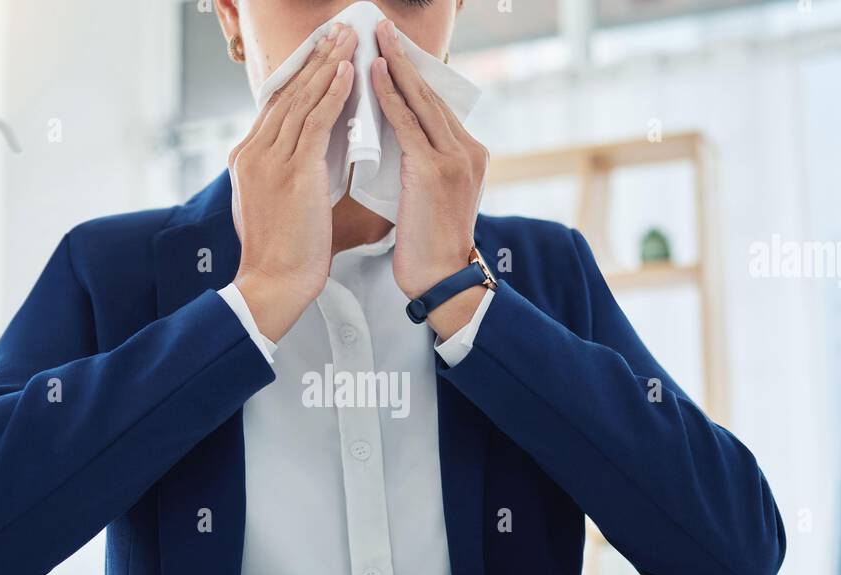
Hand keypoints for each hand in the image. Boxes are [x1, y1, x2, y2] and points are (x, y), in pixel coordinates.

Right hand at [229, 24, 355, 342]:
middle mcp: (253, 152)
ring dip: (328, 66)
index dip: (300, 76)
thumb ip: (285, 175)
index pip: (275, 105)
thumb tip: (310, 158)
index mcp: (247, 158)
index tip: (320, 53)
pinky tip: (348, 74)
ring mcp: (270, 160)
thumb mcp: (275, 204)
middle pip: (287, 93)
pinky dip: (333, 95)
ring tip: (347, 39)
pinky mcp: (293, 172)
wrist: (273, 283)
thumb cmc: (281, 255)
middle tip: (337, 30)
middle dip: (314, 59)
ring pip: (301, 100)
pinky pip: (315, 123)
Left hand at [372, 19, 489, 337]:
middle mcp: (467, 150)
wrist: (441, 280)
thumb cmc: (427, 248)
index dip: (413, 77)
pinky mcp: (434, 170)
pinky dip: (388, 96)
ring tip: (375, 38)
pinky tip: (372, 74)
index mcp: (468, 155)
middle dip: (404, 58)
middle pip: (431, 94)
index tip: (393, 52)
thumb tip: (394, 146)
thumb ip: (419, 167)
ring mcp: (454, 158)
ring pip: (420, 101)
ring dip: (395, 65)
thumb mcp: (428, 199)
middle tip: (381, 28)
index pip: (436, 107)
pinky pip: (406, 124)